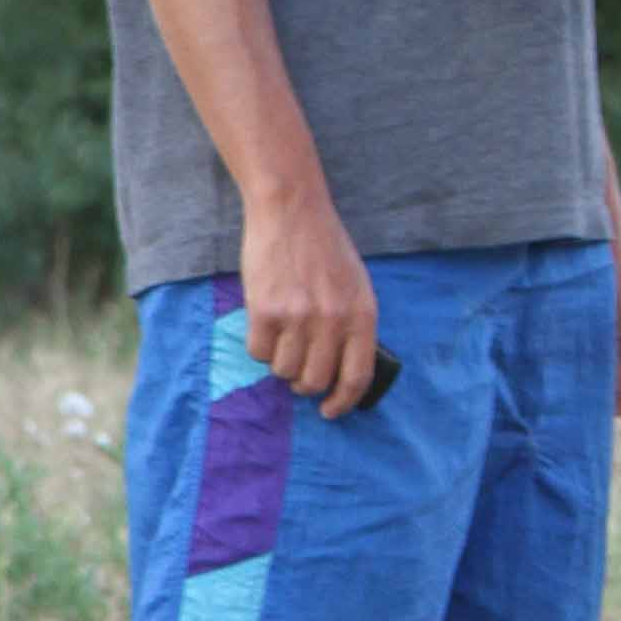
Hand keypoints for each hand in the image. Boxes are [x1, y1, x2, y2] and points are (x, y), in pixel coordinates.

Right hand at [240, 183, 376, 417]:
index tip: (330, 410)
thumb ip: (353, 325)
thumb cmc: (325, 247)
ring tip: (283, 338)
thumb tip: (342, 372)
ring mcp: (297, 317)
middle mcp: (332, 320)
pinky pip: (258, 352)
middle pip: (315, 381)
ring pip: (284, 371)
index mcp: (362, 314)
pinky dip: (260, 346)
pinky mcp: (264, 310)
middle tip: (299, 372)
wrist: (291, 210)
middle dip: (305, 385)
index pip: (357, 376)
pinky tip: (265, 323)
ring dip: (281, 363)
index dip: (343, 402)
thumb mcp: (357, 285)